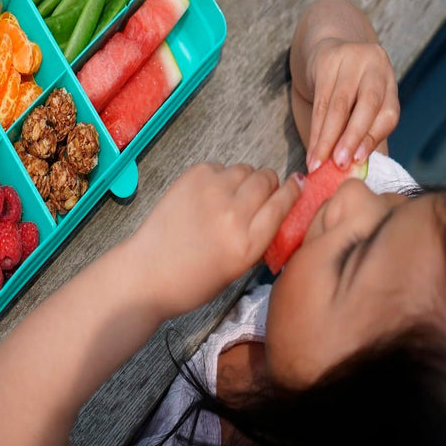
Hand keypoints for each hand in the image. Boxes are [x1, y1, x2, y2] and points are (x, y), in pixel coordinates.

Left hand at [131, 163, 302, 317]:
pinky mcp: (192, 177)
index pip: (283, 202)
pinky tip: (206, 196)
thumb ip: (260, 235)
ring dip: (243, 180)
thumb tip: (278, 206)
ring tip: (227, 197)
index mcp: (249, 243)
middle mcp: (234, 214)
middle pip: (266, 179)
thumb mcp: (239, 267)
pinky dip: (218, 177)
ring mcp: (211, 191)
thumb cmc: (194, 279)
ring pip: (244, 168)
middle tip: (255, 197)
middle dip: (267, 185)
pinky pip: (218, 166)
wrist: (148, 273)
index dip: (293, 190)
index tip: (297, 184)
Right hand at [304, 38, 398, 171]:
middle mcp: (375, 66)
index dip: (372, 138)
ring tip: (317, 164)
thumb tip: (357, 168)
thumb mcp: (366, 102)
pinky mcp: (327, 60)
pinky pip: (320, 101)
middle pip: (366, 105)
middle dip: (351, 138)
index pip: (387, 114)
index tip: (357, 161)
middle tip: (339, 164)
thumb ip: (367, 131)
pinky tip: (312, 149)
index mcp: (389, 81)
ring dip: (326, 140)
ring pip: (337, 106)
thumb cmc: (351, 87)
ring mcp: (351, 59)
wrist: (329, 50)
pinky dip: (315, 130)